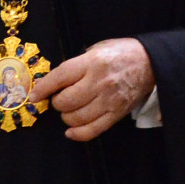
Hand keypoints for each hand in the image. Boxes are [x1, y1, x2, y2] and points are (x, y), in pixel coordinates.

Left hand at [28, 37, 154, 141]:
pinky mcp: (118, 114)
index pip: (61, 77)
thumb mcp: (95, 49)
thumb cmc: (119, 53)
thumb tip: (52, 81)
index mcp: (92, 62)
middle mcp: (99, 83)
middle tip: (58, 98)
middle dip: (56, 102)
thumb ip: (76, 64)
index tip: (33, 96)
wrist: (151, 62)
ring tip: (68, 109)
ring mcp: (109, 100)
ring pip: (77, 117)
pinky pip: (93, 130)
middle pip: (67, 101)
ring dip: (66, 117)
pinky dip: (78, 134)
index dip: (44, 88)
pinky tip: (70, 131)